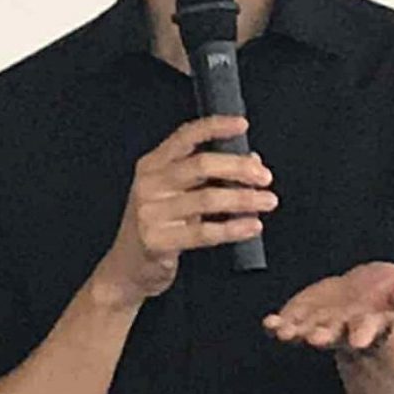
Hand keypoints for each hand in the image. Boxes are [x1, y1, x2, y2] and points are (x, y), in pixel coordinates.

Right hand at [93, 115, 277, 307]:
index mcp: (152, 164)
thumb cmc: (158, 224)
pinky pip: (205, 232)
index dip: (215, 126)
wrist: (126, 268)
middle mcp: (149, 183)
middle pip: (202, 164)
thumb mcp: (176, 193)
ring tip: (268, 201)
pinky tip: (252, 226)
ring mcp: (151, 212)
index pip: (185, 135)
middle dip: (239, 168)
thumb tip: (251, 161)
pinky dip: (234, 228)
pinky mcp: (158, 241)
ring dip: (244, 199)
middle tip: (265, 177)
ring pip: (208, 198)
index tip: (242, 125)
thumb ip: (209, 174)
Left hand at [262, 261, 393, 358]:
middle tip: (316, 338)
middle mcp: (342, 328)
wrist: (364, 295)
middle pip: (333, 334)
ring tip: (285, 332)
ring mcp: (321, 322)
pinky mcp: (303, 314)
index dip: (363, 333)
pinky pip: (289, 321)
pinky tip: (269, 323)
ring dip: (296, 332)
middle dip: (324, 335)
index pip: (366, 329)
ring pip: (307, 330)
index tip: (358, 338)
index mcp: (368, 322)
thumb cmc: (385, 293)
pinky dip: (278, 324)